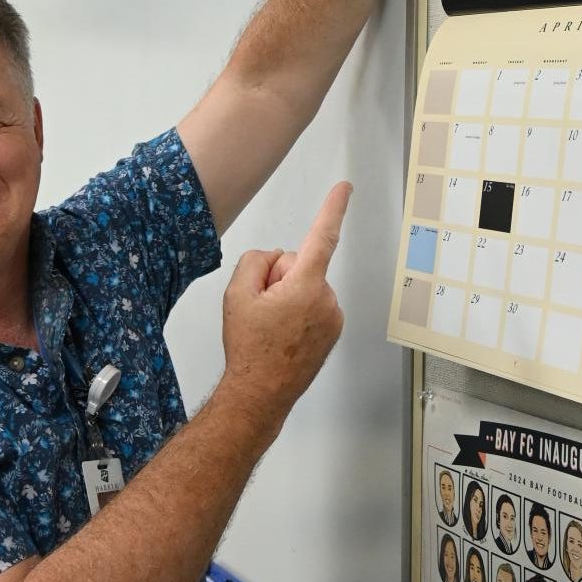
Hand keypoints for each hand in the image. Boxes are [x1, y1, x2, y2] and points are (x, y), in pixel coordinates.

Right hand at [221, 183, 349, 424]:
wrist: (260, 393)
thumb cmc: (250, 349)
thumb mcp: (237, 295)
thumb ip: (256, 262)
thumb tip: (275, 259)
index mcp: (305, 285)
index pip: (322, 236)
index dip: (333, 207)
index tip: (344, 188)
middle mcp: (327, 299)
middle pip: (300, 266)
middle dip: (280, 279)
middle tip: (262, 311)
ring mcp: (333, 317)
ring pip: (306, 287)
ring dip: (288, 299)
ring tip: (272, 328)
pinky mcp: (333, 331)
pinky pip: (313, 306)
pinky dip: (298, 313)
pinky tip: (282, 334)